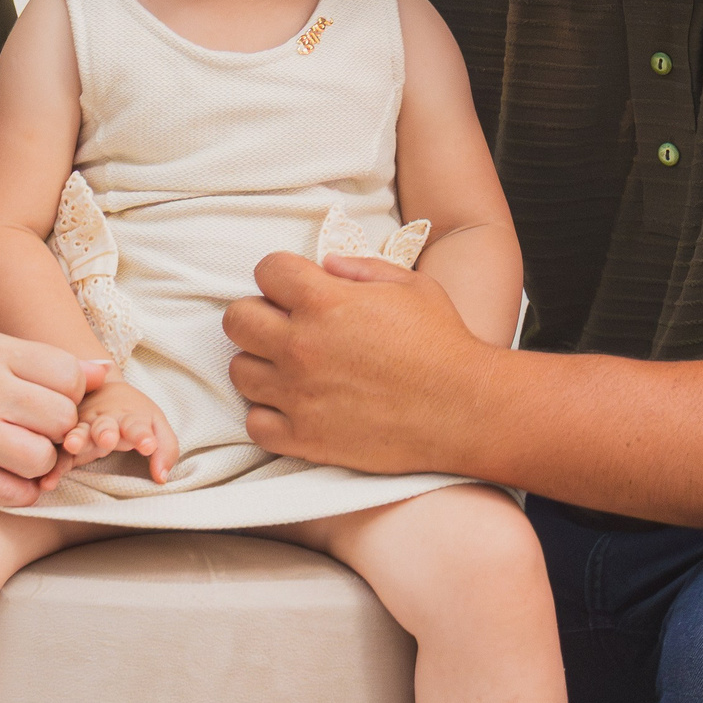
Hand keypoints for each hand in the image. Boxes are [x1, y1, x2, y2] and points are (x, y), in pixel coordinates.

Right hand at [0, 326, 106, 508]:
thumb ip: (40, 359)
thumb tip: (104, 372)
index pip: (66, 376)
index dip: (73, 390)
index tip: (55, 396)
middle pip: (61, 419)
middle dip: (63, 428)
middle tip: (44, 428)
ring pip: (41, 458)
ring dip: (44, 461)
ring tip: (26, 450)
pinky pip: (12, 493)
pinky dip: (23, 489)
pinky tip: (12, 475)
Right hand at [64, 378, 179, 482]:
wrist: (102, 388)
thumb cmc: (133, 415)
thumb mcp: (156, 426)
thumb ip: (165, 450)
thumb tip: (162, 478)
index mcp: (128, 417)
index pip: (137, 425)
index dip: (143, 435)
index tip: (149, 445)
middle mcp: (104, 420)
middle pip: (104, 425)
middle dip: (105, 432)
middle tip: (108, 439)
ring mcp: (83, 428)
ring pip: (77, 432)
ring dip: (75, 439)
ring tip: (71, 446)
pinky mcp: (67, 442)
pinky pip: (59, 455)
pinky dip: (53, 467)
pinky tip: (47, 481)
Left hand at [224, 251, 491, 473]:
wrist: (465, 410)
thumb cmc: (443, 344)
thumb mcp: (409, 286)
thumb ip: (360, 268)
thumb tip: (326, 265)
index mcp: (325, 301)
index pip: (266, 270)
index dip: (281, 275)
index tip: (296, 287)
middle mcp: (301, 345)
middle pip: (237, 319)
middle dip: (259, 315)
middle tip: (285, 325)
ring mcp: (298, 395)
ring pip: (239, 370)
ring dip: (261, 364)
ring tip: (291, 367)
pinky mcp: (305, 437)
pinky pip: (255, 424)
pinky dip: (269, 415)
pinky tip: (294, 407)